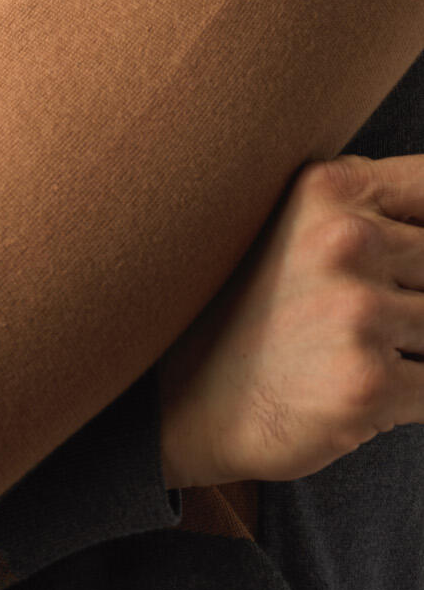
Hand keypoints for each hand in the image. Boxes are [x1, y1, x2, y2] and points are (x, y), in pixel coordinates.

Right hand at [159, 152, 423, 489]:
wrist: (189, 401)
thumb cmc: (258, 310)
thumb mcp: (302, 225)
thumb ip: (378, 207)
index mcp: (328, 188)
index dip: (421, 235)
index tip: (399, 267)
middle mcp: (345, 240)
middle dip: (414, 298)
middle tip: (351, 319)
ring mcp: (357, 312)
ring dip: (410, 349)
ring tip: (350, 351)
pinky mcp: (369, 383)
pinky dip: (409, 396)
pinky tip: (353, 388)